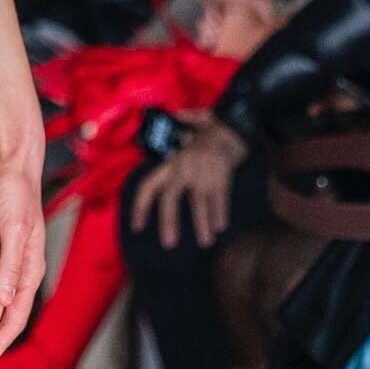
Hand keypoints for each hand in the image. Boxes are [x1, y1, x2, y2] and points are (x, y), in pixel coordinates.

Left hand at [0, 148, 46, 360]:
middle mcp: (17, 270)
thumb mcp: (16, 228)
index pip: (17, 315)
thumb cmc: (17, 193)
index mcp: (30, 270)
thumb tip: (4, 300)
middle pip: (4, 312)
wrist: (7, 162)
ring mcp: (2, 259)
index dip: (3, 338)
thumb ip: (10, 264)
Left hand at [129, 119, 247, 249]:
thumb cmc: (206, 129)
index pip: (149, 184)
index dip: (141, 205)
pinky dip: (220, 212)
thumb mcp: (180, 135)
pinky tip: (221, 227)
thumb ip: (171, 138)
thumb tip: (162, 130)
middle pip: (170, 196)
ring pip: (198, 201)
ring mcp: (202, 172)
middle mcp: (182, 167)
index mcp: (170, 161)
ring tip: (205, 241)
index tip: (137, 226)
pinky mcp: (222, 175)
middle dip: (168, 221)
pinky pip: (220, 197)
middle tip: (168, 244)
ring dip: (201, 222)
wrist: (232, 124)